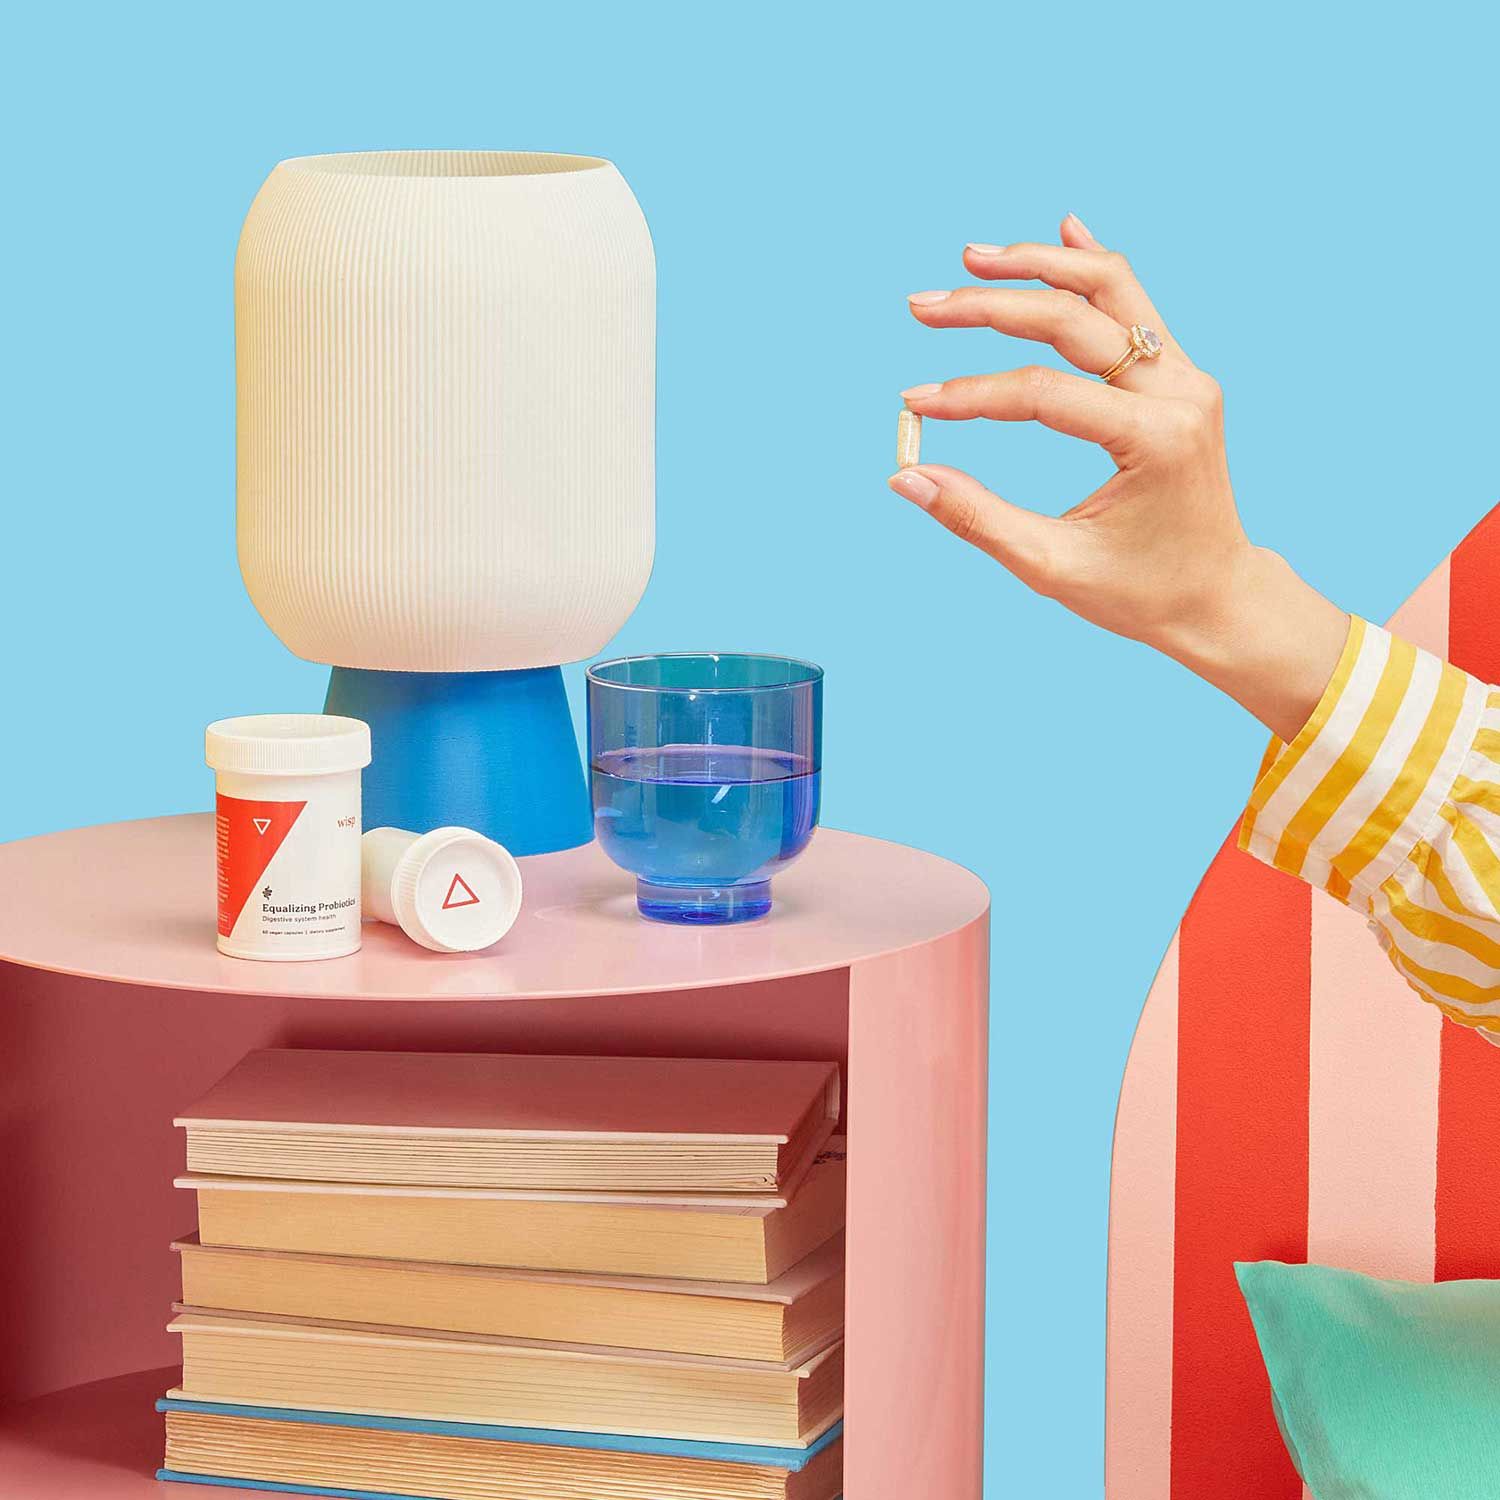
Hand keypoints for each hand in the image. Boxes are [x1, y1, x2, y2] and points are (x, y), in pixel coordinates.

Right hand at [889, 214, 1348, 742]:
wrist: (1218, 598)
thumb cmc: (1139, 593)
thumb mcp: (1051, 566)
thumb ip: (976, 518)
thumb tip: (905, 476)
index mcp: (1155, 440)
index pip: (1043, 393)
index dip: (970, 394)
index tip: (912, 403)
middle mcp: (1180, 393)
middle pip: (1073, 319)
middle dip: (991, 307)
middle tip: (922, 305)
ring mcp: (1188, 378)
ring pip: (1111, 289)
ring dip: (1040, 266)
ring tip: (974, 257)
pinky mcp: (1181, 378)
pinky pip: (1136, 306)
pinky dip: (1093, 269)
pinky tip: (1064, 227)